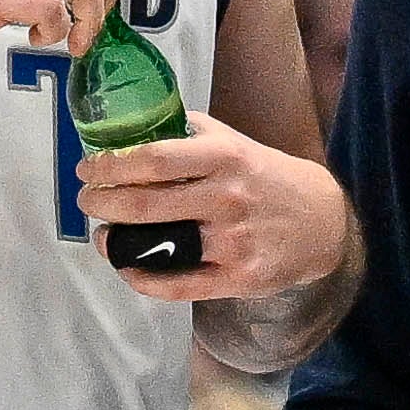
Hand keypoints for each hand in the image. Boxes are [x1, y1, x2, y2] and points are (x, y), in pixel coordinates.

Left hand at [73, 119, 355, 305]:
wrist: (322, 222)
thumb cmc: (265, 177)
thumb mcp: (235, 142)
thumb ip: (189, 132)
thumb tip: (135, 124)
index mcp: (224, 157)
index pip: (154, 159)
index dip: (111, 165)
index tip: (88, 169)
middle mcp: (227, 198)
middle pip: (146, 204)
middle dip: (102, 203)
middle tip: (87, 201)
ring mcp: (232, 242)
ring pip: (158, 246)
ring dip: (118, 244)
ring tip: (105, 236)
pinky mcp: (237, 278)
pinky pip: (177, 285)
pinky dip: (143, 278)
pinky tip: (128, 267)